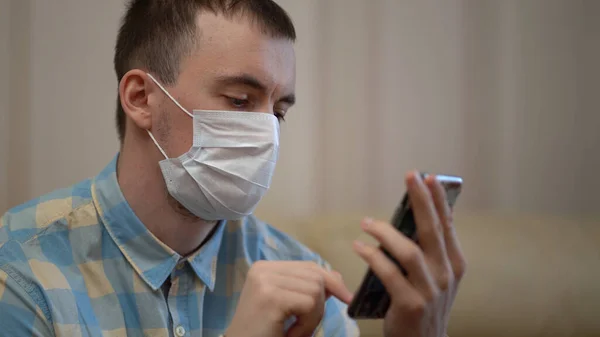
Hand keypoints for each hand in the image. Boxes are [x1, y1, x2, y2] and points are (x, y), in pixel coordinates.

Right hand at [225, 261, 352, 336]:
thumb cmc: (264, 332)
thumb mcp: (288, 306)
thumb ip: (307, 289)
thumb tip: (336, 275)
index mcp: (265, 268)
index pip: (309, 266)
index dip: (330, 282)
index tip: (346, 297)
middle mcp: (263, 269)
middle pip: (316, 277)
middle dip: (319, 305)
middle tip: (302, 327)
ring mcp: (265, 281)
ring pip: (315, 290)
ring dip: (312, 318)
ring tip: (294, 331)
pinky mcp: (270, 297)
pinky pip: (309, 304)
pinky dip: (307, 324)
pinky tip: (291, 334)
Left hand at [353, 172, 466, 336]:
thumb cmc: (425, 304)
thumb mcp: (436, 277)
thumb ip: (430, 250)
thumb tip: (416, 214)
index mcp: (455, 264)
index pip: (447, 224)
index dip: (438, 199)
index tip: (428, 177)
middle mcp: (446, 274)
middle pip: (432, 230)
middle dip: (421, 200)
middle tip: (410, 176)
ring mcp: (430, 290)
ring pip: (408, 251)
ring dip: (384, 232)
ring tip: (365, 223)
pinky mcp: (410, 304)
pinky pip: (388, 273)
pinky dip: (372, 256)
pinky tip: (359, 246)